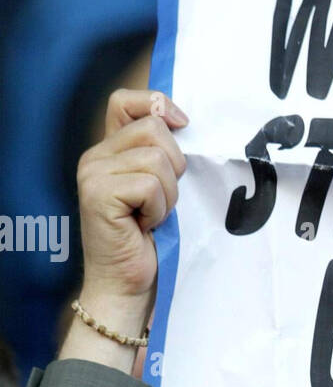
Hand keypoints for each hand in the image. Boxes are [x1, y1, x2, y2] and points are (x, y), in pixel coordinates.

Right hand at [61, 90, 187, 371]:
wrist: (127, 285)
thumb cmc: (148, 240)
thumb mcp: (159, 188)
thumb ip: (161, 153)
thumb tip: (184, 121)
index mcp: (107, 149)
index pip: (126, 100)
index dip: (158, 105)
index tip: (183, 126)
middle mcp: (94, 156)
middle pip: (154, 129)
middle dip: (174, 166)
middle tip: (161, 200)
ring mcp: (93, 174)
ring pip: (157, 159)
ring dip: (168, 194)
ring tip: (153, 216)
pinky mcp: (99, 193)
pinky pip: (151, 185)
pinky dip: (160, 209)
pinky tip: (146, 226)